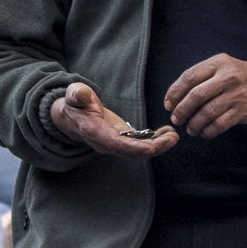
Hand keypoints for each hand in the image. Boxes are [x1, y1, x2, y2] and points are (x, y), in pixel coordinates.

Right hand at [50, 82, 177, 159]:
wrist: (72, 116)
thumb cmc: (75, 103)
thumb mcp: (73, 95)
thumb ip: (77, 95)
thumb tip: (80, 95)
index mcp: (94, 131)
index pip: (114, 143)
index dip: (133, 148)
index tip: (151, 148)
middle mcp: (105, 143)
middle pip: (130, 152)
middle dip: (153, 148)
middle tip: (172, 139)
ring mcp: (115, 144)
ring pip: (137, 151)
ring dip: (158, 146)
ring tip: (174, 136)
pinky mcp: (122, 140)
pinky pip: (140, 145)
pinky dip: (155, 141)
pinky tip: (168, 133)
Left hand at [162, 55, 246, 138]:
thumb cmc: (240, 76)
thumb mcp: (222, 66)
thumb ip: (201, 76)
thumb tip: (175, 97)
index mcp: (218, 63)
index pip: (189, 77)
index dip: (175, 92)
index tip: (168, 104)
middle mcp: (227, 77)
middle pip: (196, 96)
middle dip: (181, 110)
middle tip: (176, 119)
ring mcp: (236, 94)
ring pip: (207, 113)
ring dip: (194, 124)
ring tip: (190, 129)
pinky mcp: (243, 110)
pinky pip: (220, 124)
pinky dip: (209, 131)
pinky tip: (204, 132)